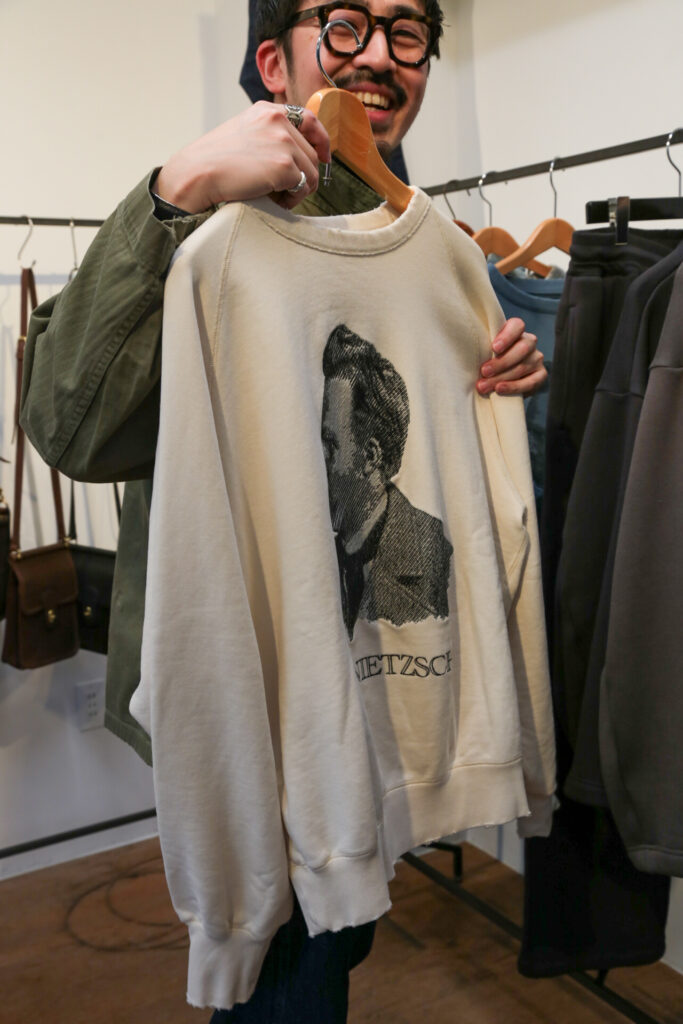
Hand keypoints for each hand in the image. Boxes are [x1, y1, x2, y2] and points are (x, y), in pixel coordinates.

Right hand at [154, 102, 331, 213]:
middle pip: (313, 155)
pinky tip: (273, 199)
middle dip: (302, 176)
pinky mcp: (284, 165)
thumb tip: (299, 156)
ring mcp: (283, 142)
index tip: (324, 157)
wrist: (197, 173)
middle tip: (282, 190)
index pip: (310, 120)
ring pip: (312, 174)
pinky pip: (304, 188)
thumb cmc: (215, 161)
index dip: (322, 141)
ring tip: (275, 196)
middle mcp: (278, 121)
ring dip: (298, 190)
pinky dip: (292, 199)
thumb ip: (270, 136)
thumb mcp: (245, 134)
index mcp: (268, 111)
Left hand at [477, 317, 546, 395]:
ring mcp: (537, 358)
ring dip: (501, 378)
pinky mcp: (541, 375)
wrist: (501, 381)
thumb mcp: (486, 352)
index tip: (494, 348)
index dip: (507, 336)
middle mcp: (529, 342)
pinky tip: (500, 390)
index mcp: (516, 331)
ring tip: (484, 386)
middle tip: (484, 372)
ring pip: (522, 367)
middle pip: (521, 349)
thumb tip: (468, 354)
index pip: (517, 326)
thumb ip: (484, 349)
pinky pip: (530, 382)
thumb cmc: (489, 362)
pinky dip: (514, 387)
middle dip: (500, 362)